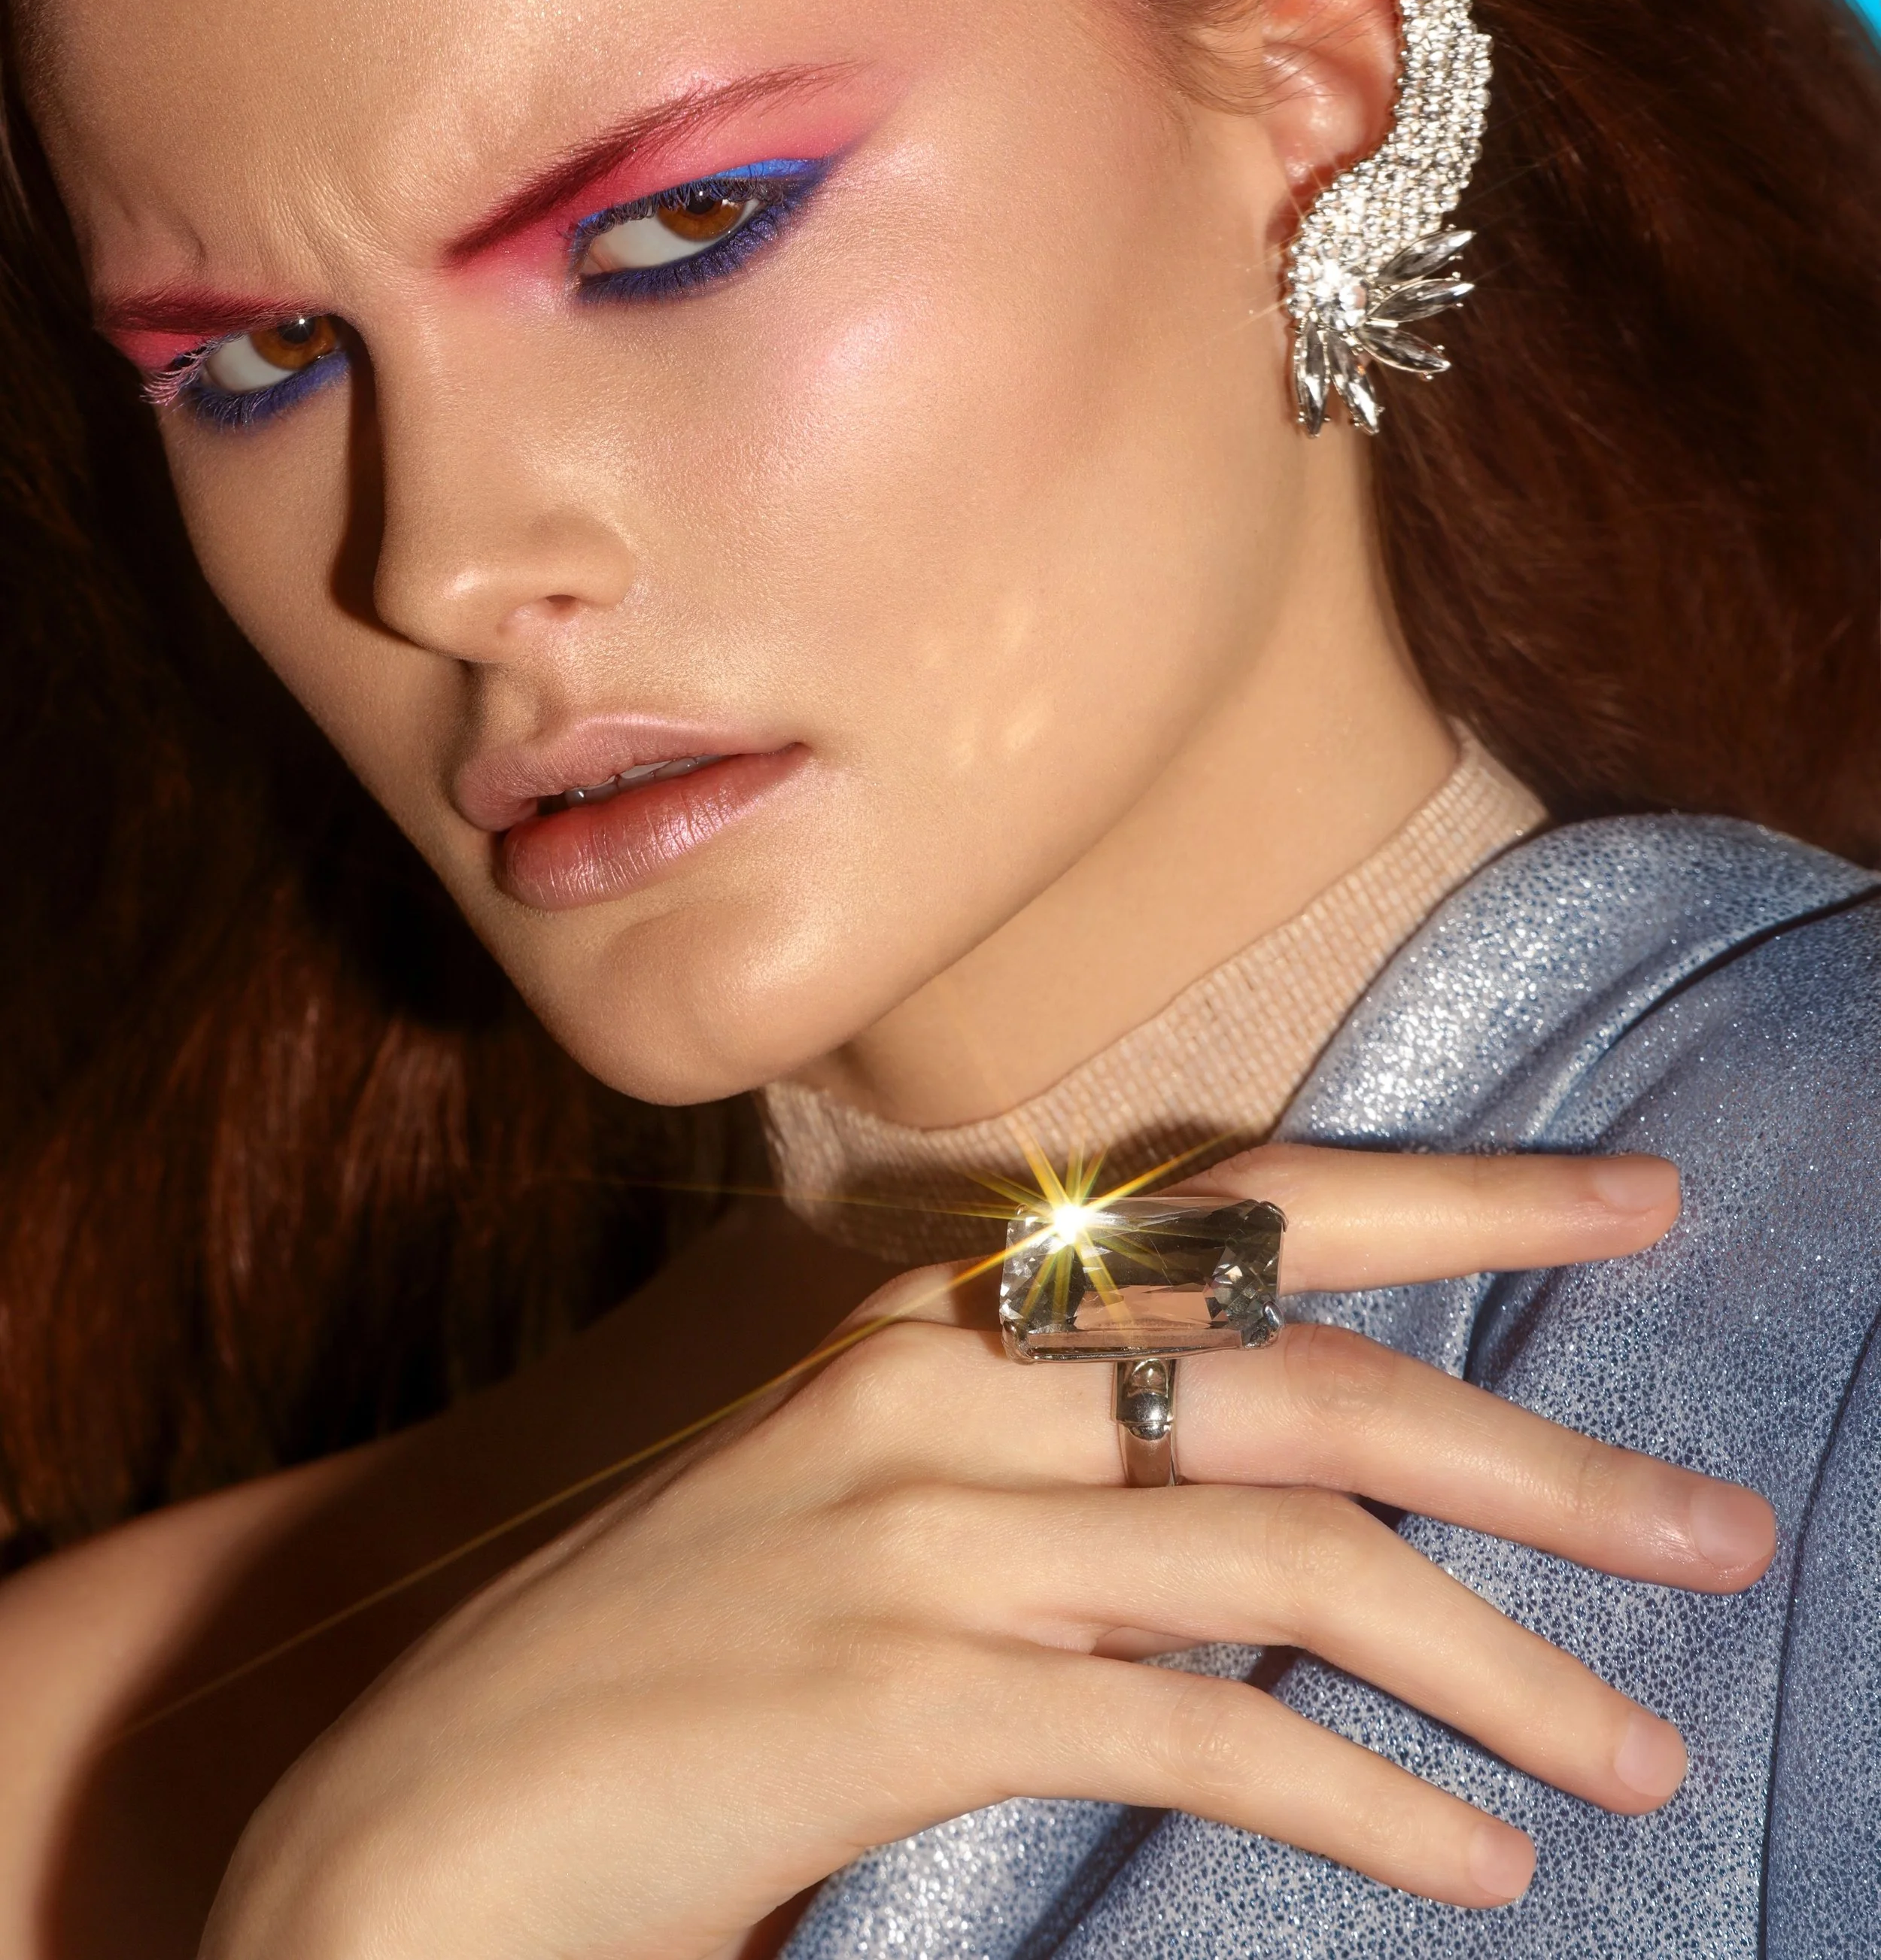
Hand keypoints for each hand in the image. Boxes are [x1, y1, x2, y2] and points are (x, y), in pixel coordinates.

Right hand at [201, 1148, 1773, 1959]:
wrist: (428, 1809)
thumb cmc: (677, 1644)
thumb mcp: (868, 1496)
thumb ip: (1050, 1461)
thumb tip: (1290, 1509)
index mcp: (939, 1311)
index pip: (1245, 1206)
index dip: (1456, 1185)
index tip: (1637, 1192)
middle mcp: (939, 1382)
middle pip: (1311, 1379)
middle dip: (1541, 1446)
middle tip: (1717, 1525)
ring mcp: (915, 1532)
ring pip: (1287, 1562)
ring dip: (1497, 1665)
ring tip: (1641, 1755)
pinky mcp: (895, 1698)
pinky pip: (1196, 1735)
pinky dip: (1363, 1803)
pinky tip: (1477, 1866)